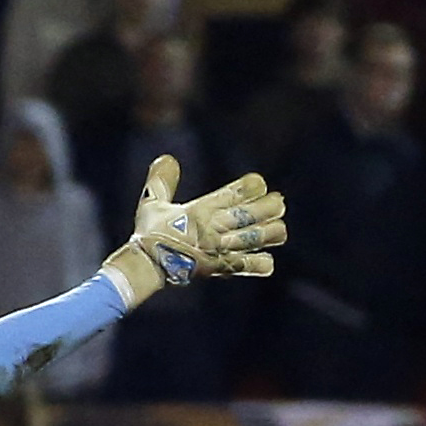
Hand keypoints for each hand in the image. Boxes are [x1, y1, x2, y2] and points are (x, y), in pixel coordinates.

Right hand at [101, 154, 285, 307]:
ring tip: (279, 227)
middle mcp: (213, 229)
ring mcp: (219, 250)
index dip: (251, 187)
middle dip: (269, 207)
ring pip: (255, 239)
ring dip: (271, 233)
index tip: (259, 183)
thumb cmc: (149, 234)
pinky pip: (247, 266)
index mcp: (199, 211)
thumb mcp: (151, 203)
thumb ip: (162, 180)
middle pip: (250, 214)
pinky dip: (260, 263)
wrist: (146, 267)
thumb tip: (168, 157)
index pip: (232, 194)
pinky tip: (266, 260)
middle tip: (279, 202)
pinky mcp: (221, 268)